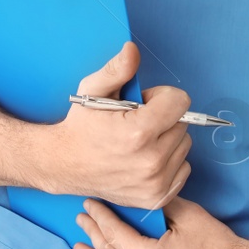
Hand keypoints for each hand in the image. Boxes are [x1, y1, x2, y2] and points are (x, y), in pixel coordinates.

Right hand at [37, 42, 191, 209]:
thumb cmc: (81, 127)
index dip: (161, 97)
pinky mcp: (157, 197)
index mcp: (138, 133)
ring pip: (184, 146)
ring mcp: (155, 182)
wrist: (65, 165)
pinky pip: (183, 168)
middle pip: (183, 124)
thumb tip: (132, 50)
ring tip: (139, 141)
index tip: (144, 103)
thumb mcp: (92, 90)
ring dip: (167, 139)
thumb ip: (117, 69)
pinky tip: (145, 158)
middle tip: (136, 122)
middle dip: (164, 118)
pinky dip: (170, 161)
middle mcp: (151, 161)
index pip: (180, 102)